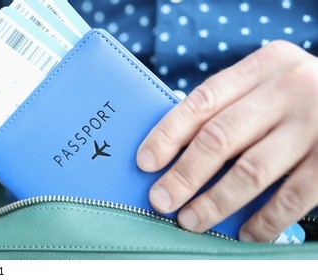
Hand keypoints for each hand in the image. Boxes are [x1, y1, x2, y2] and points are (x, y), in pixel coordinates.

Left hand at [137, 41, 317, 241]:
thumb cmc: (307, 97)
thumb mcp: (274, 82)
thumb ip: (235, 105)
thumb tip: (176, 152)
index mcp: (265, 66)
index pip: (202, 101)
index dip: (168, 134)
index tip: (145, 161)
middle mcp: (289, 90)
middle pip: (220, 138)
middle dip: (183, 174)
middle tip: (161, 200)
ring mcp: (315, 124)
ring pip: (251, 171)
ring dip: (215, 201)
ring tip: (191, 220)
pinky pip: (292, 196)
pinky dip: (264, 220)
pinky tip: (245, 234)